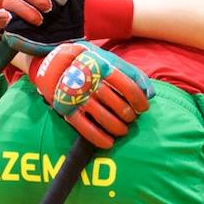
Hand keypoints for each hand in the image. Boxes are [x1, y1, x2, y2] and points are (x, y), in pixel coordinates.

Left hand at [0, 0, 136, 45]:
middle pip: (9, 1)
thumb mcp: (46, 43)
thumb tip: (7, 32)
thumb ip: (26, 41)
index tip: (8, 18)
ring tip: (49, 5)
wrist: (87, 17)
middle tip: (41, 19)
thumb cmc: (67, 33)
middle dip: (24, 10)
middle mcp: (22, 4)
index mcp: (19, 22)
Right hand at [29, 40, 151, 147]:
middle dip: (129, 115)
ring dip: (117, 127)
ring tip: (123, 130)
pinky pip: (84, 128)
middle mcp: (89, 80)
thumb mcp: (110, 60)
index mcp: (102, 66)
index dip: (139, 100)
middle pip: (117, 104)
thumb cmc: (90, 62)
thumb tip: (150, 94)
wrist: (53, 60)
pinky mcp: (65, 109)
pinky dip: (98, 138)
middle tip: (131, 119)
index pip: (127, 86)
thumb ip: (132, 73)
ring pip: (103, 117)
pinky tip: (109, 143)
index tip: (143, 108)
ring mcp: (76, 95)